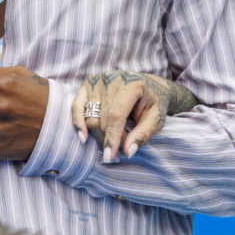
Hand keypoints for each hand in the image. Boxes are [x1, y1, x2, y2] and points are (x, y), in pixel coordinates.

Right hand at [72, 72, 198, 163]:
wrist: (150, 85)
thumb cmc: (154, 102)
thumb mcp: (157, 118)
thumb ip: (144, 134)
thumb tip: (128, 151)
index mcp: (132, 83)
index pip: (116, 114)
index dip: (112, 137)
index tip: (110, 157)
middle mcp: (112, 78)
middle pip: (102, 118)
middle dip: (108, 139)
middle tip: (118, 153)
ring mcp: (98, 80)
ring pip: (90, 116)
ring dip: (98, 135)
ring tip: (111, 145)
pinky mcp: (88, 83)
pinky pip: (77, 106)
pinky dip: (78, 123)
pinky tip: (83, 137)